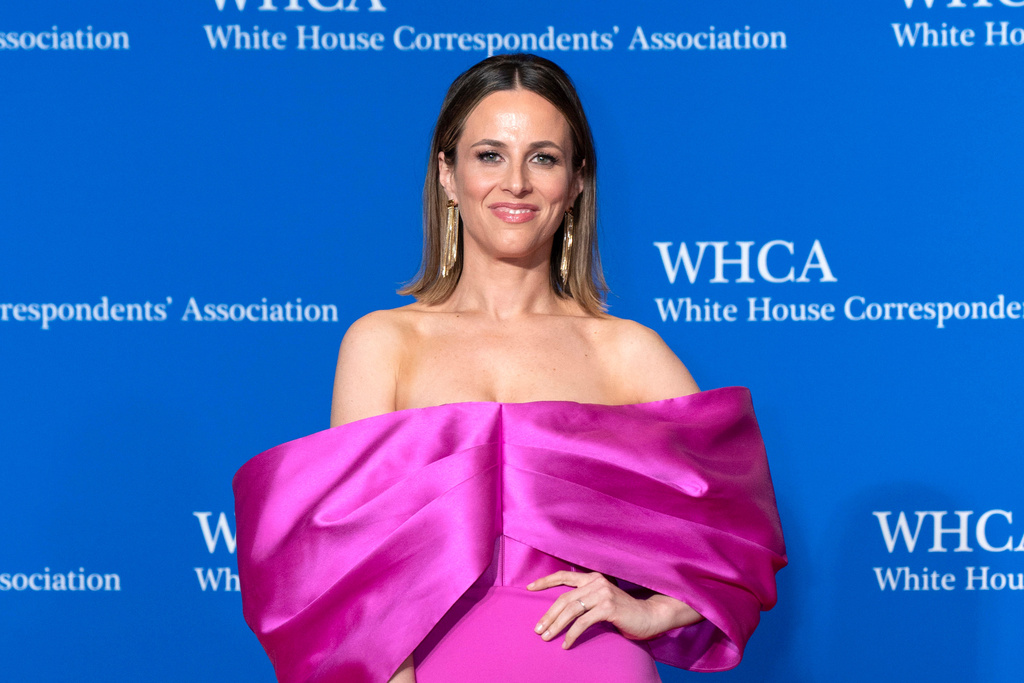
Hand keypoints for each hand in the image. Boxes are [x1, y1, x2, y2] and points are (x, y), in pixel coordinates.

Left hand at [527, 571, 701, 649]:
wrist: (650, 616)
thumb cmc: (625, 611)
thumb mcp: (603, 600)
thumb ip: (587, 598)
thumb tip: (563, 609)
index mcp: (593, 577)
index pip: (564, 575)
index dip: (546, 581)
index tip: (530, 588)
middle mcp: (596, 582)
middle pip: (564, 598)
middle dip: (548, 614)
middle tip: (538, 629)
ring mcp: (603, 593)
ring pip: (571, 609)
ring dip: (556, 625)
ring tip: (546, 637)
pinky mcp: (608, 607)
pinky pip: (583, 622)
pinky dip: (572, 634)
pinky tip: (566, 644)